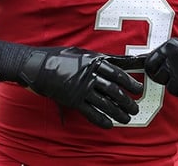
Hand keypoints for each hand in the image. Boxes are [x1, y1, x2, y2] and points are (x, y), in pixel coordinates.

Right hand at [18, 47, 143, 127]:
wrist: (38, 66)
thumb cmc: (60, 57)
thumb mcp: (83, 53)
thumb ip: (102, 58)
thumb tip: (119, 60)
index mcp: (94, 62)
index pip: (117, 73)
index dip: (130, 82)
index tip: (139, 89)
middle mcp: (89, 75)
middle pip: (114, 90)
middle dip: (127, 101)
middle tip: (135, 108)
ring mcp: (81, 88)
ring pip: (104, 103)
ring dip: (118, 112)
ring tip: (127, 118)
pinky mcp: (73, 100)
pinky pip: (90, 112)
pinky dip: (101, 119)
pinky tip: (109, 124)